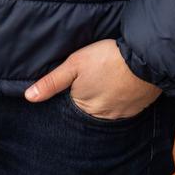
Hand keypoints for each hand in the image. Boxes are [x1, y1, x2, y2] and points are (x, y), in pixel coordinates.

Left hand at [23, 38, 161, 119]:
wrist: (145, 58)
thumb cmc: (107, 58)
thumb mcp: (74, 64)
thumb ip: (52, 82)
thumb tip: (29, 97)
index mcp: (84, 107)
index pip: (72, 106)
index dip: (72, 93)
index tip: (76, 82)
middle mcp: (102, 117)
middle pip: (90, 109)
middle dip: (90, 97)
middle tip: (94, 78)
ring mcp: (121, 114)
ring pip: (107, 109)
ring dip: (106, 99)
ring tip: (107, 80)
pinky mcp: (137, 108)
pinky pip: (124, 108)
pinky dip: (121, 99)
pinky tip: (121, 85)